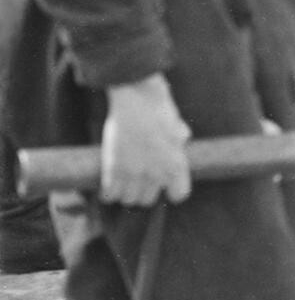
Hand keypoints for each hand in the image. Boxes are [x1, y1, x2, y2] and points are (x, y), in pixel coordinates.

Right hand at [100, 75, 191, 206]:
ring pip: (129, 200)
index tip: (167, 184)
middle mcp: (157, 174)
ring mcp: (134, 174)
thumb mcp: (178, 128)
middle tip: (141, 179)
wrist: (137, 99)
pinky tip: (110, 183)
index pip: (179, 194)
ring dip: (126, 193)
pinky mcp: (112, 170)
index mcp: (176, 165)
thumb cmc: (160, 109)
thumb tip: (181, 142)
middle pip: (148, 200)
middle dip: (145, 191)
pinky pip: (109, 196)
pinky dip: (109, 192)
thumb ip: (180, 142)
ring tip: (125, 181)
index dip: (173, 190)